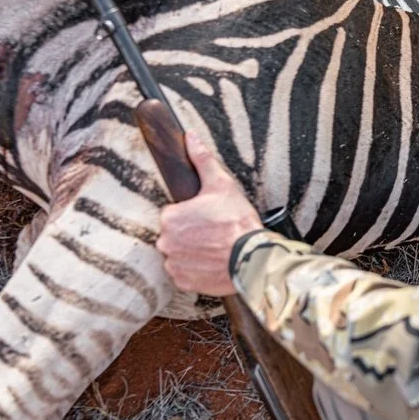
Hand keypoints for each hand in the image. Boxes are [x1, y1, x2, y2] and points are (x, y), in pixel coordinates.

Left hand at [155, 133, 263, 295]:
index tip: (208, 218)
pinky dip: (196, 269)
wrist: (252, 258)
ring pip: (179, 254)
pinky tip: (212, 262)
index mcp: (170, 218)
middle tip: (213, 233)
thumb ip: (202, 159)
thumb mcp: (221, 184)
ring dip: (192, 252)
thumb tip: (190, 137)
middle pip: (174, 235)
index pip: (173, 214)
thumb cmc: (237, 221)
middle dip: (190, 234)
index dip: (192, 214)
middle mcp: (166, 243)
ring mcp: (174, 264)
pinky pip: (184, 274)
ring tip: (214, 248)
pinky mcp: (184, 282)